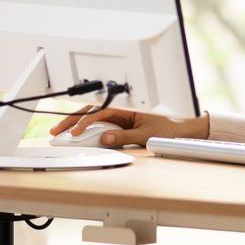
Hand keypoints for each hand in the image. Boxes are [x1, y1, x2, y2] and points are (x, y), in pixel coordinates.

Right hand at [49, 106, 207, 147]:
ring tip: (61, 131)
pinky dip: (88, 126)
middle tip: (55, 131)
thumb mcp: (147, 134)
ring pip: (93, 115)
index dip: (84, 123)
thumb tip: (105, 138)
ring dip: (77, 122)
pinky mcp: (123, 119)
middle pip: (90, 111)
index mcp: (127, 105)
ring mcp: (122, 113)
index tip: (73, 134)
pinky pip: (101, 121)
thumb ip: (125, 137)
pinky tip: (77, 132)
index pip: (98, 112)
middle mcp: (122, 107)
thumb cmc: (172, 127)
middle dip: (71, 119)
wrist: (189, 127)